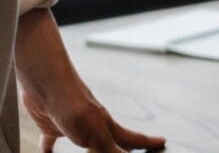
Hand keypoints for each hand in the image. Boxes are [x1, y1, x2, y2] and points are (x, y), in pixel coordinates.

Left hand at [15, 8, 165, 152]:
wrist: (47, 83)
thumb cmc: (72, 103)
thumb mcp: (96, 134)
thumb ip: (111, 149)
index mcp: (107, 127)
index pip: (132, 139)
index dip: (148, 143)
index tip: (162, 142)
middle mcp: (95, 125)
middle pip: (113, 140)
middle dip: (125, 147)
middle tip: (134, 149)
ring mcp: (75, 124)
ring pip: (87, 141)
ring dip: (91, 150)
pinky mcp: (53, 124)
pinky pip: (52, 140)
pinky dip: (50, 148)